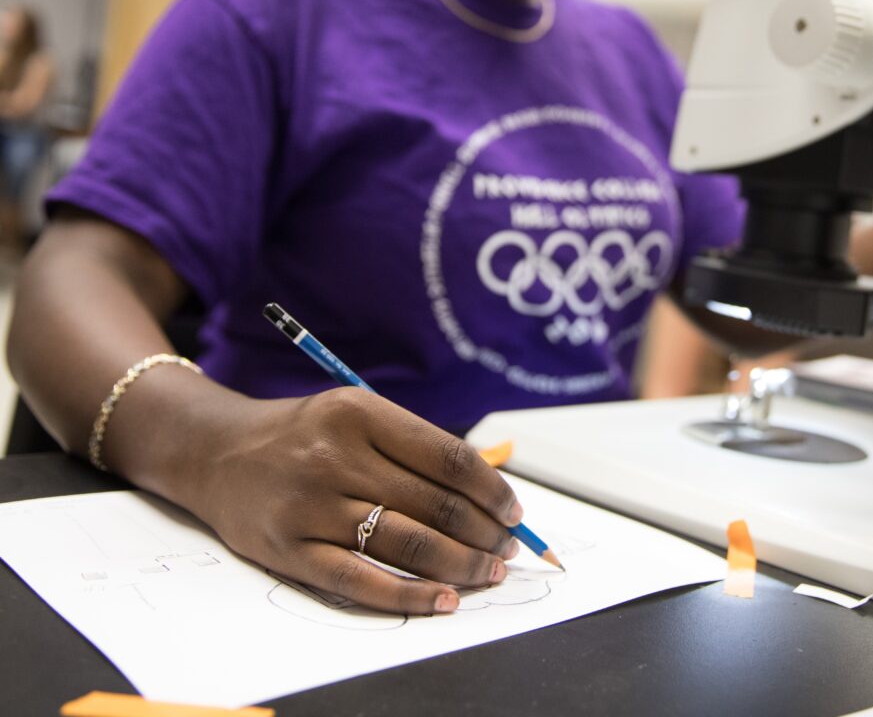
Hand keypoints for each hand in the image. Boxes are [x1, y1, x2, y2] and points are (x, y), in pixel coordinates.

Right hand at [189, 388, 522, 614]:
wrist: (218, 451)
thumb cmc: (304, 433)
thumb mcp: (355, 415)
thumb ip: (412, 446)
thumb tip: (485, 490)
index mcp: (359, 412)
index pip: (447, 457)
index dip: (491, 490)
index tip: (513, 509)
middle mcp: (335, 456)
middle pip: (434, 504)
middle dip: (484, 532)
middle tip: (506, 547)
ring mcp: (310, 506)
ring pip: (408, 545)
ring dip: (461, 564)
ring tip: (488, 572)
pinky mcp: (289, 549)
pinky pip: (361, 582)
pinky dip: (410, 596)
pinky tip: (443, 600)